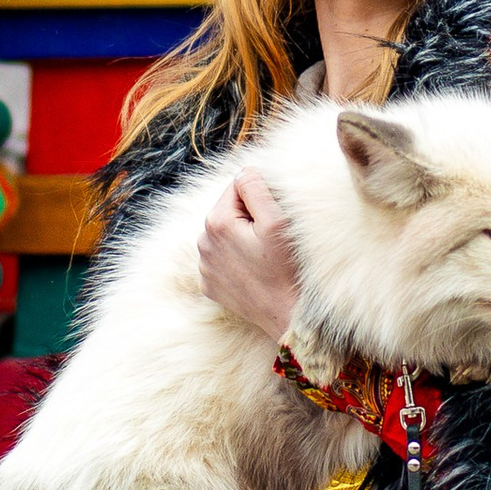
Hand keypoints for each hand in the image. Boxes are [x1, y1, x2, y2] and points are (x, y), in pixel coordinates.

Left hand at [198, 165, 301, 345]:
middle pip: (229, 211)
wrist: (287, 317)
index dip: (260, 197)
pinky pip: (222, 260)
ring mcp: (205, 267)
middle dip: (249, 217)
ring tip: (264, 257)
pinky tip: (254, 272)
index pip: (237, 186)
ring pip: (224, 235)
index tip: (274, 218)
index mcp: (216, 222)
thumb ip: (255, 187)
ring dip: (242, 238)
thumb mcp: (276, 221)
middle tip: (271, 239)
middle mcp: (203, 243)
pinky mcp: (210, 286)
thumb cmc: (286, 269)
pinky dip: (236, 260)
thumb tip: (243, 172)